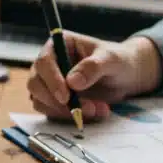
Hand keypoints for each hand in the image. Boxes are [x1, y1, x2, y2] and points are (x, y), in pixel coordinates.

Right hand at [27, 34, 162, 121]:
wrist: (127, 77)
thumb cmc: (119, 60)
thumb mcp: (112, 60)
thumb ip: (93, 67)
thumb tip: (72, 82)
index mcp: (59, 45)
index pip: (44, 62)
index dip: (51, 80)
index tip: (66, 96)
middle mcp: (50, 64)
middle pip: (35, 84)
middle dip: (57, 101)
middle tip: (85, 109)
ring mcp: (50, 83)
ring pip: (41, 101)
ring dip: (65, 112)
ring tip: (97, 110)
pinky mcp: (55, 100)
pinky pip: (52, 112)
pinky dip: (70, 117)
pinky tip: (94, 113)